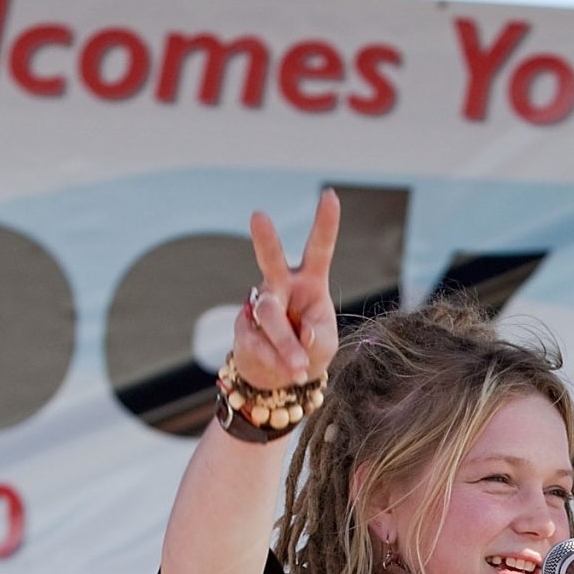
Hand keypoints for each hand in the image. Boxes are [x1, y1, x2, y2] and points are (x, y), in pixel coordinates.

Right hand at [236, 188, 342, 391]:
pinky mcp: (244, 328)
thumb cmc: (309, 351)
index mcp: (311, 281)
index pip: (318, 248)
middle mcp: (283, 286)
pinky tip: (287, 372)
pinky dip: (275, 360)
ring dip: (284, 342)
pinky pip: (258, 342)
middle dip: (265, 240)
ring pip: (269, 313)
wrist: (279, 379)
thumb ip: (319, 338)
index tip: (329, 194)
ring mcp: (261, 305)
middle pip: (272, 261)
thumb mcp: (325, 346)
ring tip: (298, 367)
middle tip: (257, 215)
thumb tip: (304, 333)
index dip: (325, 223)